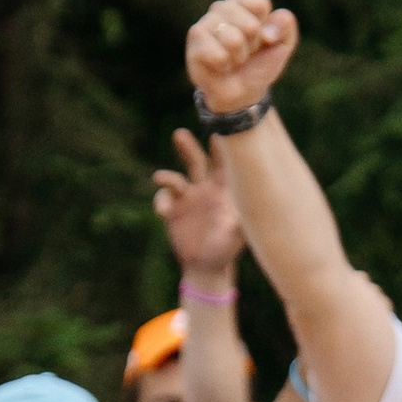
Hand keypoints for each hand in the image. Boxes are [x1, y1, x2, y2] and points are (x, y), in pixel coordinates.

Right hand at [150, 126, 241, 279]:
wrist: (207, 267)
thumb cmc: (227, 248)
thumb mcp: (237, 236)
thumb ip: (240, 221)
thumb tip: (243, 213)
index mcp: (222, 189)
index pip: (222, 164)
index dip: (220, 149)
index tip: (217, 134)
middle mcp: (203, 188)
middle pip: (195, 161)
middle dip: (187, 147)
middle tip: (179, 134)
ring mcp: (186, 198)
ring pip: (175, 179)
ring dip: (166, 176)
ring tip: (158, 178)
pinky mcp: (171, 211)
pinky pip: (163, 200)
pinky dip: (160, 203)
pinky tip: (162, 212)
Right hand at [186, 0, 297, 116]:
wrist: (241, 93)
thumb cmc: (259, 63)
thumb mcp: (282, 46)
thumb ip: (286, 27)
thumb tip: (268, 30)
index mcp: (243, 2)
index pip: (260, 4)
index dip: (266, 29)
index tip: (261, 38)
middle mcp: (222, 7)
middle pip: (250, 25)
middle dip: (253, 45)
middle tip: (246, 52)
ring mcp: (206, 22)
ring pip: (233, 39)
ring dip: (239, 56)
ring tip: (233, 59)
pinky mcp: (195, 40)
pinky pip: (218, 53)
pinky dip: (224, 65)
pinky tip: (220, 65)